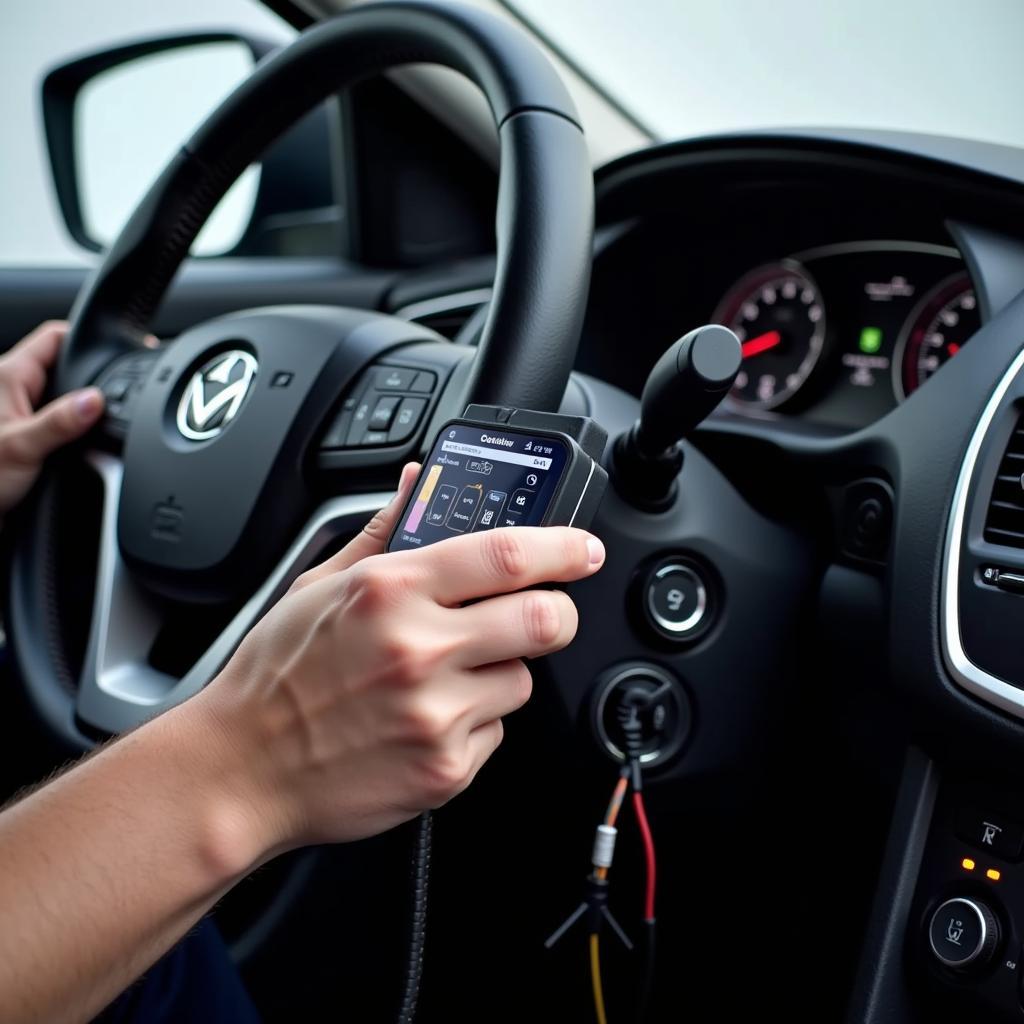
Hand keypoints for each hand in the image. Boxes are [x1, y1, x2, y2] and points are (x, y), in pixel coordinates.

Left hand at [0, 321, 104, 516]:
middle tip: (116, 397)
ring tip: (97, 427)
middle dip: (91, 381)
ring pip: (63, 398)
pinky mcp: (24, 437)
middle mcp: (12, 390)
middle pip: (64, 368)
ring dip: (81, 412)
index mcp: (7, 376)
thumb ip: (61, 422)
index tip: (115, 351)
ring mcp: (18, 413)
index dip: (85, 340)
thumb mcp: (22, 447)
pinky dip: (73, 432)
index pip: (54, 337)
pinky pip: (58, 423)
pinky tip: (81, 447)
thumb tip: (96, 400)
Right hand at [196, 463, 605, 859]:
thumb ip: (383, 530)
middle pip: (544, 619)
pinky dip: (475, 722)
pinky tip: (426, 719)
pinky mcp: (445, 768)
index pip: (505, 554)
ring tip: (445, 678)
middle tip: (542, 613)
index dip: (561, 547)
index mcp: (390, 591)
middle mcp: (418, 649)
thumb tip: (420, 482)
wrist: (242, 770)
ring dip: (501, 673)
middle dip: (556, 613)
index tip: (582, 549)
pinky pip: (496, 732)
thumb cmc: (276, 676)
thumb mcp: (319, 585)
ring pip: (522, 680)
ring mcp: (435, 714)